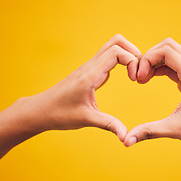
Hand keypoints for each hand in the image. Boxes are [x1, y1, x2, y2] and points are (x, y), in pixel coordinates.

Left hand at [20, 34, 141, 140]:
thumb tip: (127, 138)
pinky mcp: (90, 72)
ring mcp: (90, 67)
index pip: (116, 51)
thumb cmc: (60, 114)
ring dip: (128, 56)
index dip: (132, 61)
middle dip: (134, 53)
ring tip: (135, 75)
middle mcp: (90, 66)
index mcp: (90, 75)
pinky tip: (126, 77)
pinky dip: (122, 62)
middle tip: (139, 73)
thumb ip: (109, 125)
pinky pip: (109, 58)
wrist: (41, 110)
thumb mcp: (86, 120)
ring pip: (113, 47)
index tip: (135, 79)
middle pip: (117, 42)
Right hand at [124, 38, 180, 146]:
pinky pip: (175, 63)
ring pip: (172, 53)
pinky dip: (161, 67)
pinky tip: (151, 79)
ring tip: (142, 79)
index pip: (166, 51)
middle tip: (139, 77)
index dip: (147, 60)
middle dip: (149, 57)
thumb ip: (149, 131)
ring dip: (154, 61)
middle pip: (168, 46)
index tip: (138, 79)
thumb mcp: (176, 130)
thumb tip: (127, 141)